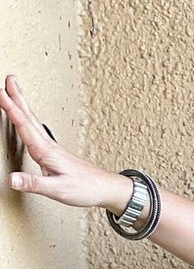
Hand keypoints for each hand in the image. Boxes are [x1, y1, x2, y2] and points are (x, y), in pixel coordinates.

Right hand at [2, 74, 128, 210]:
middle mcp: (49, 146)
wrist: (108, 189)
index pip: (24, 125)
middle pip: (29, 117)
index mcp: (46, 151)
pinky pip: (38, 131)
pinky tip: (28, 120)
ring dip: (23, 105)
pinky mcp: (57, 153)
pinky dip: (29, 120)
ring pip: (34, 121)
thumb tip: (12, 179)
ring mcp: (53, 148)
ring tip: (14, 91)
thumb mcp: (58, 190)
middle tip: (8, 79)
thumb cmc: (87, 189)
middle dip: (17, 97)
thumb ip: (33, 183)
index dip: (10, 108)